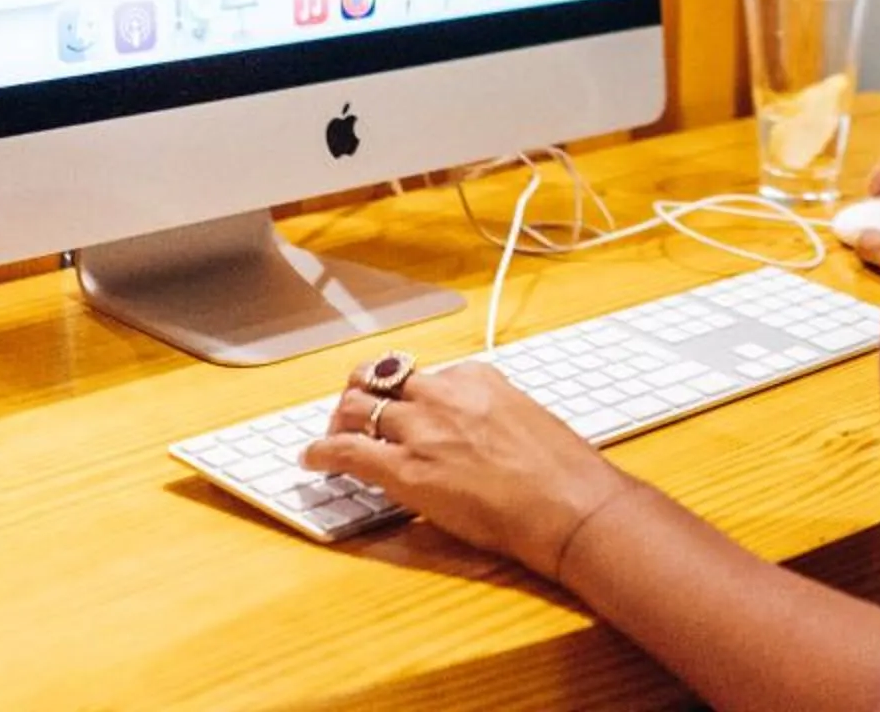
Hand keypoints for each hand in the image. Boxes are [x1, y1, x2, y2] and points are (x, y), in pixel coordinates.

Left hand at [302, 361, 633, 579]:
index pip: (423, 375)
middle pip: (381, 379)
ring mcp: (421, 429)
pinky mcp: (405, 469)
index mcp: (477, 377)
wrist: (566, 504)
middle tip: (352, 415)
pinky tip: (312, 459)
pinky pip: (346, 450)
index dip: (403, 394)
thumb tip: (470, 432)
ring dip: (339, 420)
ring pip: (356, 406)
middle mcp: (443, 394)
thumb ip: (489, 414)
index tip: (398, 407)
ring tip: (332, 436)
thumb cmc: (559, 473)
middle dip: (360, 393)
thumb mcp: (525, 419)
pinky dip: (322, 451)